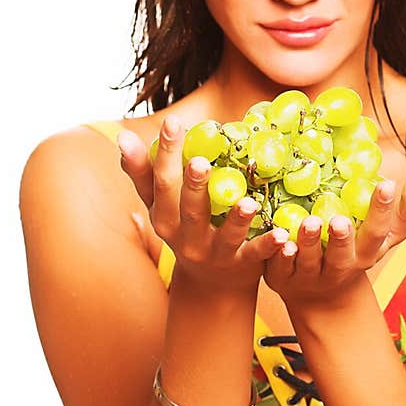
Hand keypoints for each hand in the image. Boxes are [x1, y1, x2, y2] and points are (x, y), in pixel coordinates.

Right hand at [117, 113, 288, 294]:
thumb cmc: (185, 229)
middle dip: (194, 186)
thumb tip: (121, 136)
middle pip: (189, 209)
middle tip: (200, 162)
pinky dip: (269, 246)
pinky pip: (255, 255)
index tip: (172, 122)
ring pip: (226, 236)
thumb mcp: (161, 206)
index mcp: (164, 216)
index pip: (161, 182)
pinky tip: (283, 235)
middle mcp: (185, 236)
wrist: (210, 282)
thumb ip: (143, 172)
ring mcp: (214, 253)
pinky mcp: (240, 265)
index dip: (165, 153)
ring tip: (249, 202)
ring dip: (237, 219)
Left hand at [262, 177, 405, 309]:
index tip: (391, 183)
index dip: (388, 210)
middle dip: (344, 238)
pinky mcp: (285, 278)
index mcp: (369, 251)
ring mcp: (314, 275)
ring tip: (310, 222)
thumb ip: (405, 214)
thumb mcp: (381, 237)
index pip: (384, 232)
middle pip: (345, 254)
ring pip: (311, 260)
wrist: (320, 297)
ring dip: (310, 242)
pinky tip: (283, 242)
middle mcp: (344, 265)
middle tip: (340, 220)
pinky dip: (282, 255)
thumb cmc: (355, 252)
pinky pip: (283, 267)